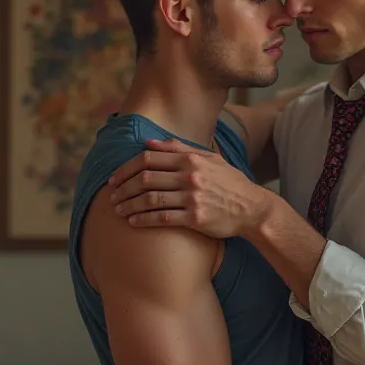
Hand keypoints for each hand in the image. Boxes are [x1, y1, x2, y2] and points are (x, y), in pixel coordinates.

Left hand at [108, 139, 272, 238]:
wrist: (252, 209)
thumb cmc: (230, 183)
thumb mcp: (210, 159)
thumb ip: (179, 149)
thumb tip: (149, 143)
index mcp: (191, 159)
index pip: (148, 159)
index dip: (126, 168)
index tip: (114, 178)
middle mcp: (190, 176)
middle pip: (145, 178)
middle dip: (123, 187)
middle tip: (112, 196)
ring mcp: (192, 198)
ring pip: (150, 199)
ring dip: (129, 204)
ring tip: (117, 210)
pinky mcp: (195, 219)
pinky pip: (162, 218)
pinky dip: (143, 219)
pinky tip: (132, 221)